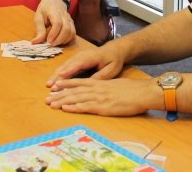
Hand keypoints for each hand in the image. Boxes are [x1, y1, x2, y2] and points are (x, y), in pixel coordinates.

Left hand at [32, 0, 75, 45]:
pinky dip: (68, 39)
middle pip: (67, 29)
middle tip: (51, 44)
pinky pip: (73, 33)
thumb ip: (39, 29)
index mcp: (55, 12)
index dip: (53, 33)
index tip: (48, 41)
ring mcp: (70, 20)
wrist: (54, 0)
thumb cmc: (45, 8)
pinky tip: (60, 41)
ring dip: (64, 40)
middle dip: (59, 39)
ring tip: (55, 43)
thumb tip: (35, 42)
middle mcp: (65, 16)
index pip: (57, 23)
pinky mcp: (72, 24)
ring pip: (72, 32)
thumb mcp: (38, 16)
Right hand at [46, 45, 124, 87]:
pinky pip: (65, 67)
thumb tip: (88, 84)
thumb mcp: (111, 69)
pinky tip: (53, 81)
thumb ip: (100, 76)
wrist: (114, 50)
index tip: (60, 77)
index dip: (68, 71)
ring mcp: (77, 57)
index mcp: (90, 57)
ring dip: (55, 75)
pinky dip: (58, 74)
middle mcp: (81, 56)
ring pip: (64, 66)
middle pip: (67, 65)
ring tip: (48, 84)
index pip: (77, 64)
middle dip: (58, 75)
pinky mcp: (75, 60)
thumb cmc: (113, 60)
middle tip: (49, 85)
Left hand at [46, 76, 160, 116]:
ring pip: (76, 98)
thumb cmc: (133, 90)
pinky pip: (85, 107)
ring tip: (51, 104)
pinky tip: (65, 108)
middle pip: (74, 90)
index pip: (79, 82)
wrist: (143, 92)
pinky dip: (74, 107)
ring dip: (62, 101)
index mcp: (100, 83)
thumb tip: (100, 91)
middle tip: (47, 98)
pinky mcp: (104, 106)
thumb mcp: (116, 84)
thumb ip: (106, 87)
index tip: (55, 86)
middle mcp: (97, 88)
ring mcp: (100, 97)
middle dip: (59, 94)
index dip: (66, 84)